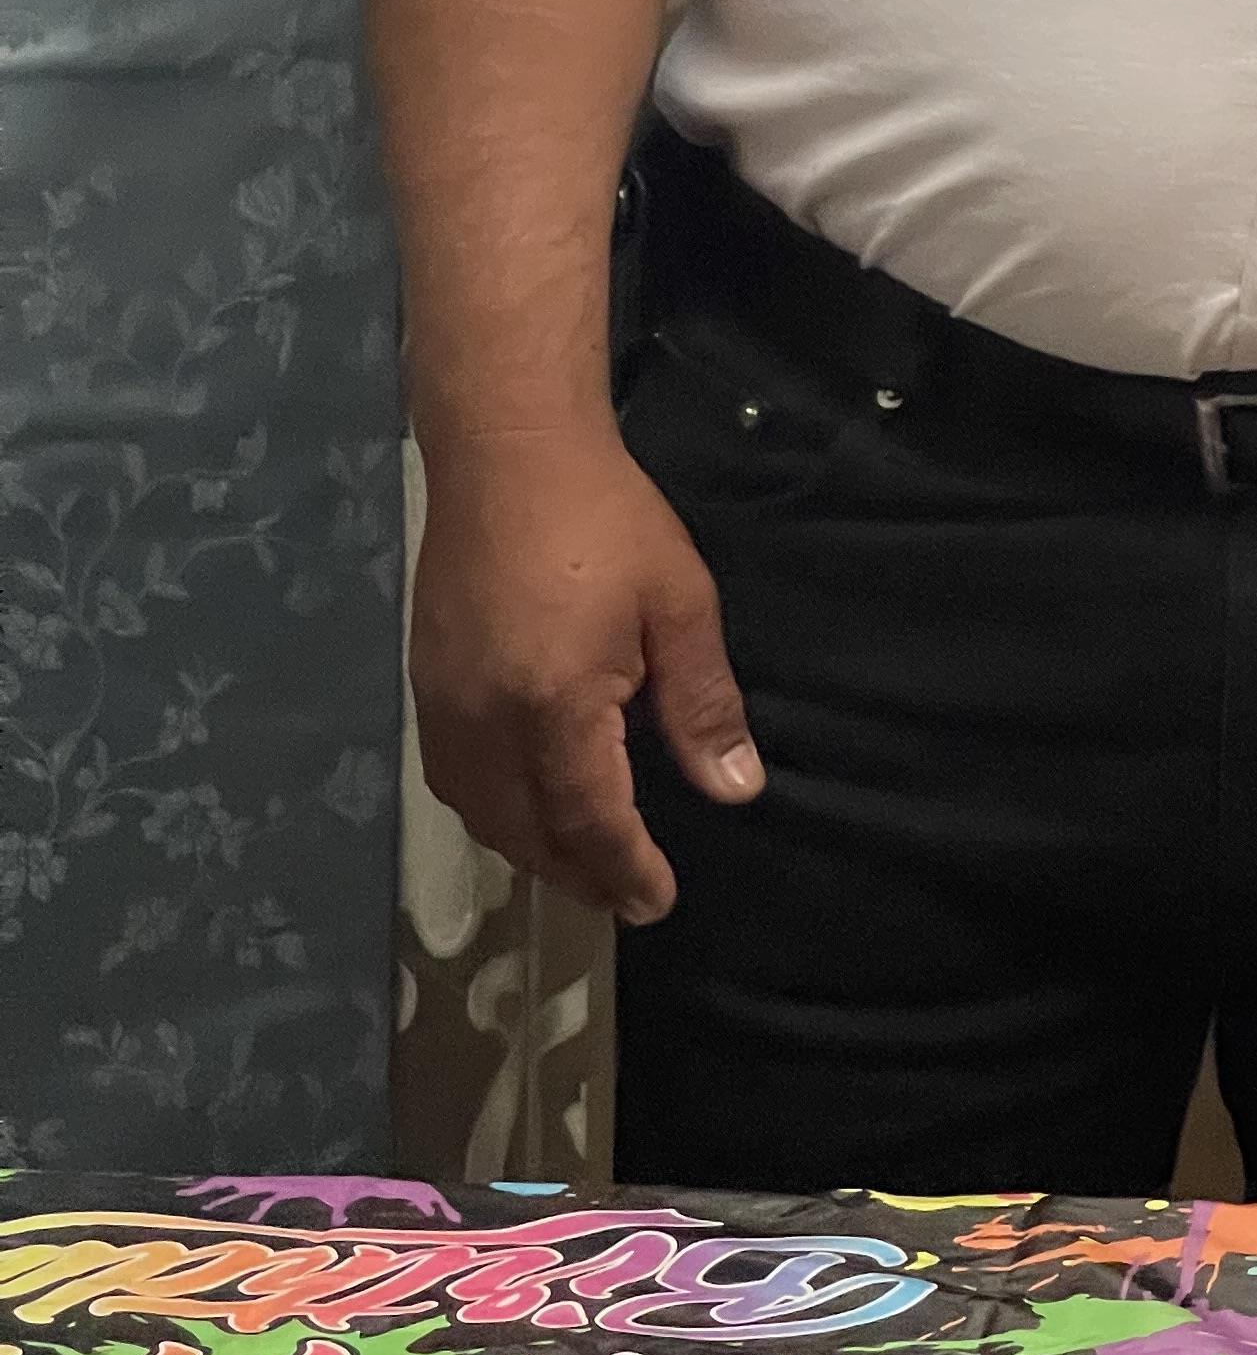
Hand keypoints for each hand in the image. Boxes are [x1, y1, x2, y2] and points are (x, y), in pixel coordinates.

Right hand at [411, 425, 760, 924]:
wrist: (508, 452)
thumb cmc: (607, 520)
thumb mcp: (679, 603)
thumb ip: (702, 704)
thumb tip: (734, 789)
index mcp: (554, 708)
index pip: (590, 822)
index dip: (626, 870)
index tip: (658, 902)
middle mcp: (485, 724)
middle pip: (529, 833)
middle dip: (580, 874)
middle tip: (627, 894)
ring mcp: (443, 708)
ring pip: (484, 815)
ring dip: (533, 850)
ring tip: (584, 863)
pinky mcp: (424, 686)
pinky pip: (455, 780)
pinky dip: (493, 812)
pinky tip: (527, 805)